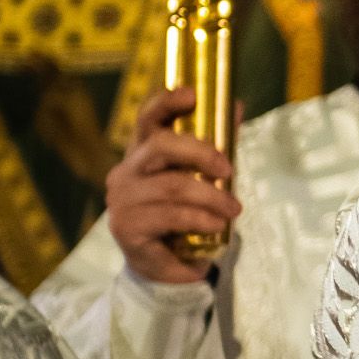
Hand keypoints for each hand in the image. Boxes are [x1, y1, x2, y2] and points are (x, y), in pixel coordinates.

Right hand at [105, 88, 240, 285]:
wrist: (165, 265)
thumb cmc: (182, 214)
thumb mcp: (200, 178)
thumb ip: (214, 145)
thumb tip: (235, 105)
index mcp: (142, 153)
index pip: (147, 119)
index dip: (166, 102)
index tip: (192, 93)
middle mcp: (126, 171)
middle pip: (160, 146)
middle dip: (201, 153)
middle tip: (230, 169)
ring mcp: (122, 200)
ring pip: (172, 186)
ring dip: (211, 196)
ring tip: (233, 210)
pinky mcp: (126, 228)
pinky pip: (170, 217)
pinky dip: (200, 219)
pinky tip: (216, 226)